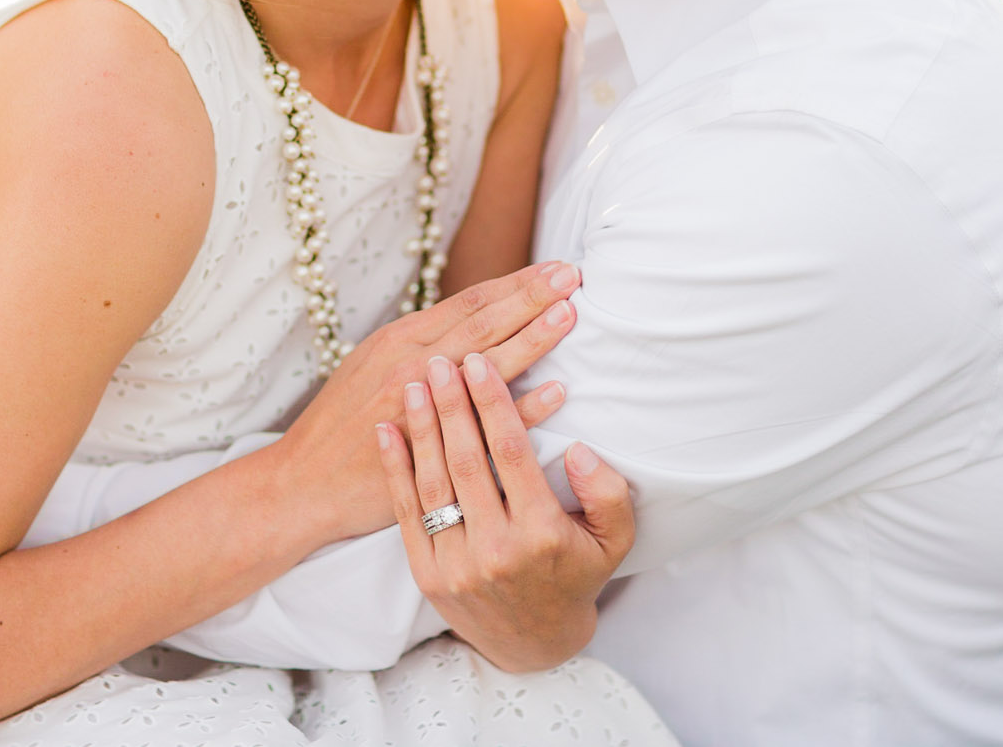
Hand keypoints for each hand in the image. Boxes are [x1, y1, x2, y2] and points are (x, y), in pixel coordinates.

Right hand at [267, 261, 583, 543]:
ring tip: (570, 314)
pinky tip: (557, 391)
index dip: (516, 283)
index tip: (556, 268)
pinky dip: (523, 404)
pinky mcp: (427, 446)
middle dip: (531, 295)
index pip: (471, 302)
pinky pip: (485, 421)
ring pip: (486, 361)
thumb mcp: (373, 364)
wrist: (304, 482)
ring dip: (532, 336)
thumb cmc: (344, 423)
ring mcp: (419, 403)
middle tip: (573, 274)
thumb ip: (423, 342)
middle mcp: (412, 362)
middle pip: (483, 321)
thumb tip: (476, 320)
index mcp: (402, 338)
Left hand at [376, 349, 634, 673]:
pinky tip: (387, 430)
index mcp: (541, 533)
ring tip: (414, 383)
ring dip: (421, 428)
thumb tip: (580, 448)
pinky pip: (408, 512)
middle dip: (451, 405)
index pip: (511, 453)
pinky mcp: (427, 574)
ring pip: (433, 483)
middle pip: (467, 461)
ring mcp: (456, 565)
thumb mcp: (614, 539)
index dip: (493, 403)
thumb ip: (608, 493)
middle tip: (441, 361)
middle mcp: (496, 550)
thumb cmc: (576, 574)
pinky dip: (394, 468)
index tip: (480, 363)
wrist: (533, 642)